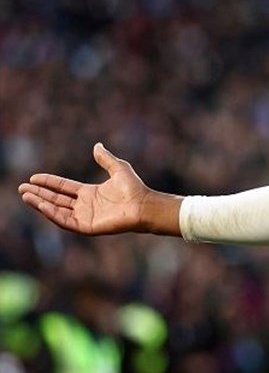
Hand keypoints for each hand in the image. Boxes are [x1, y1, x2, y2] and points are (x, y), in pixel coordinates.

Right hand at [17, 143, 180, 235]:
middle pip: (56, 199)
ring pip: (57, 210)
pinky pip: (65, 220)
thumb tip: (97, 145)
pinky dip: (52, 213)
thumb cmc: (134, 188)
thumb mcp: (118, 168)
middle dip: (39, 194)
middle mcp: (85, 205)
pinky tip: (42, 204)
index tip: (33, 178)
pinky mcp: (86, 226)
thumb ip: (105, 158)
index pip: (63, 188)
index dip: (49, 182)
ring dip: (41, 203)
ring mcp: (85, 216)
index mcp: (89, 193)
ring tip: (26, 196)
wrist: (143, 204)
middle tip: (21, 188)